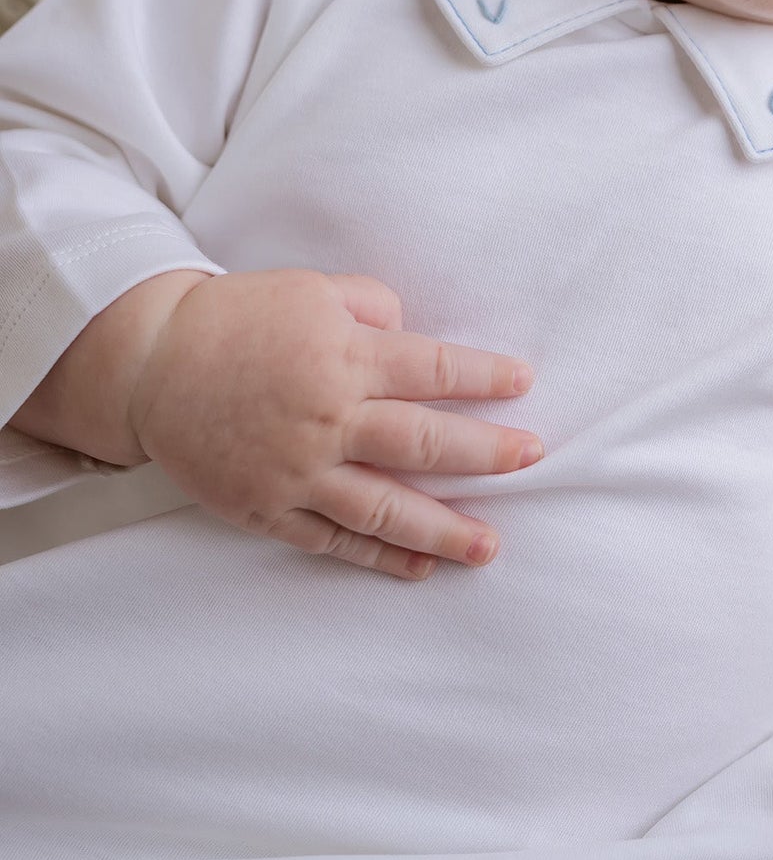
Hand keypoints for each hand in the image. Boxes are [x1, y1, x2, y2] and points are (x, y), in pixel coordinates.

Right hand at [126, 268, 541, 580]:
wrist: (153, 363)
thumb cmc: (241, 317)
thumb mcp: (315, 291)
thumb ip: (375, 308)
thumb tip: (415, 336)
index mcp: (343, 358)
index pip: (432, 371)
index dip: (484, 378)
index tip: (524, 383)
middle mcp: (328, 419)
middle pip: (424, 445)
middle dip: (487, 455)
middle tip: (532, 458)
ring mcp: (298, 472)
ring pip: (386, 509)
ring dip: (444, 530)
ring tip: (490, 547)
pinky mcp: (268, 508)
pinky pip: (333, 541)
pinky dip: (378, 558)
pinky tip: (417, 568)